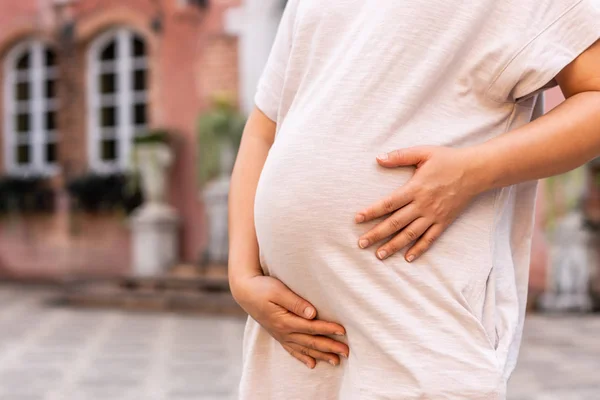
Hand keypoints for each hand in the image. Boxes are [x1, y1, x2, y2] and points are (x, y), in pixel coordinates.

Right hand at [231, 275, 348, 368]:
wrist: (244, 292)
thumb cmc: (262, 287)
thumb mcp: (278, 290)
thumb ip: (296, 302)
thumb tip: (313, 313)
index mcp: (285, 320)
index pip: (312, 327)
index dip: (328, 329)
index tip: (343, 331)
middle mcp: (283, 331)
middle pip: (311, 342)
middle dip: (329, 347)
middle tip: (346, 352)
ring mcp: (280, 335)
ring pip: (304, 349)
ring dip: (320, 355)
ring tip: (336, 361)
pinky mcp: (278, 334)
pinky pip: (292, 350)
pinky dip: (303, 358)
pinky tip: (312, 364)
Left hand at [355, 146, 480, 261]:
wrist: (476, 171)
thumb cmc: (448, 160)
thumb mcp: (423, 152)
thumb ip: (400, 156)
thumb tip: (378, 158)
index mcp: (415, 188)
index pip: (388, 203)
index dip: (372, 211)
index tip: (357, 219)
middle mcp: (423, 205)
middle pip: (395, 223)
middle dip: (377, 234)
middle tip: (361, 244)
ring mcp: (434, 215)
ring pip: (410, 234)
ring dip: (393, 245)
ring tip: (379, 255)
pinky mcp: (444, 222)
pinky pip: (430, 239)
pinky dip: (419, 249)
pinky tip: (407, 258)